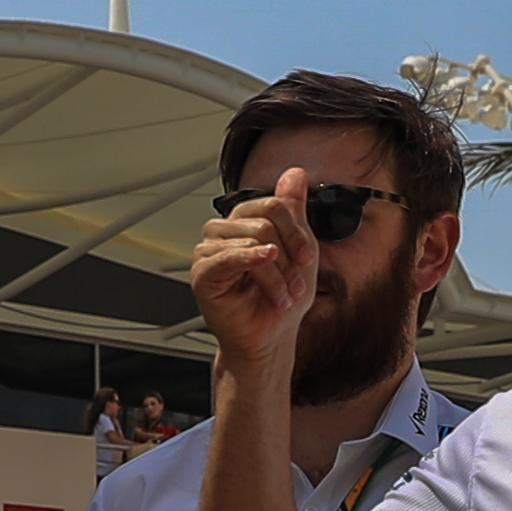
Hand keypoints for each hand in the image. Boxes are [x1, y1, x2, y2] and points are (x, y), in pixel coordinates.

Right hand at [190, 166, 317, 375]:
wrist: (270, 337)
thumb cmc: (280, 299)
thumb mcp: (298, 249)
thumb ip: (294, 210)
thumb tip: (294, 173)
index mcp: (245, 222)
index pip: (272, 205)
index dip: (296, 231)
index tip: (308, 257)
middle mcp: (225, 231)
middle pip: (263, 221)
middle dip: (288, 255)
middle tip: (295, 282)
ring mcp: (210, 250)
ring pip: (252, 240)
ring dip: (276, 273)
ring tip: (282, 294)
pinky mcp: (202, 273)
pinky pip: (226, 256)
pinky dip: (251, 260)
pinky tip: (266, 262)